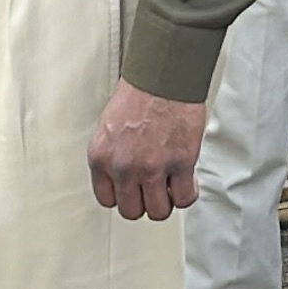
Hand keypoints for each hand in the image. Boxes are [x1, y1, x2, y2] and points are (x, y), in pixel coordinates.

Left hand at [88, 79, 205, 220]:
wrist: (163, 77)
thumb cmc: (139, 94)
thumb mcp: (109, 129)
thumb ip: (114, 157)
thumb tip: (124, 178)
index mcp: (100, 157)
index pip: (106, 200)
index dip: (123, 196)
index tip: (133, 190)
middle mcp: (123, 167)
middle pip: (132, 210)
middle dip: (144, 202)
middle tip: (154, 189)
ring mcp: (152, 168)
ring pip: (158, 211)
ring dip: (166, 201)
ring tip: (170, 185)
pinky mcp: (180, 164)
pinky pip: (184, 198)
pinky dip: (187, 193)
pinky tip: (186, 180)